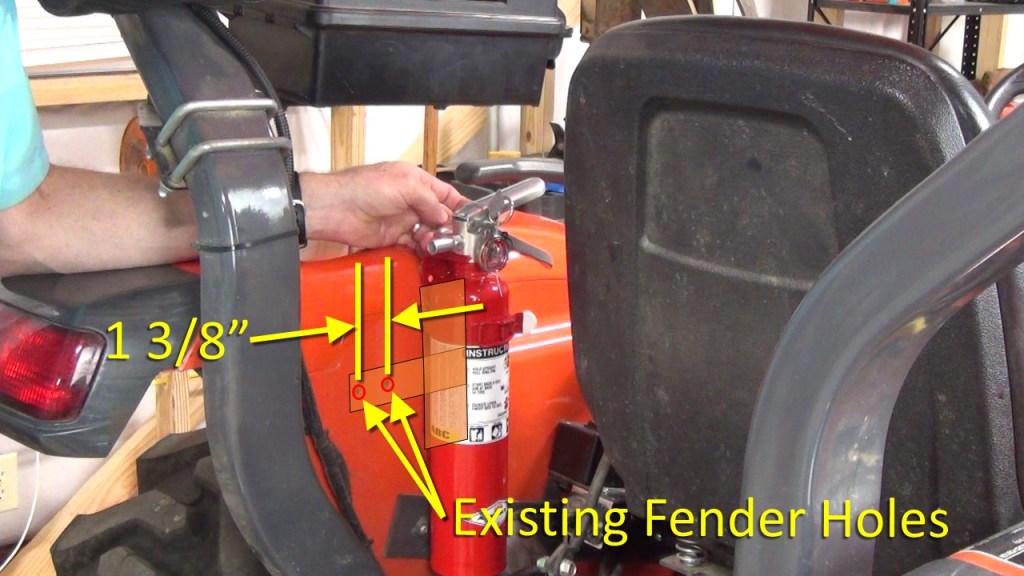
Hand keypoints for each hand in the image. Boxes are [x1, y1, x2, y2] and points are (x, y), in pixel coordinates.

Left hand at [300, 162, 466, 250]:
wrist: (335, 208)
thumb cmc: (363, 188)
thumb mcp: (404, 185)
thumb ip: (429, 200)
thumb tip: (445, 215)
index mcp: (415, 181)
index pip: (445, 194)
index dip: (460, 206)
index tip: (472, 219)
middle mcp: (411, 200)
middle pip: (439, 216)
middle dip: (449, 227)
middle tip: (455, 237)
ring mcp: (402, 219)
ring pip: (429, 232)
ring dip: (436, 239)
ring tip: (435, 243)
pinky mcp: (393, 237)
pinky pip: (414, 245)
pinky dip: (423, 249)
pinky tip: (427, 251)